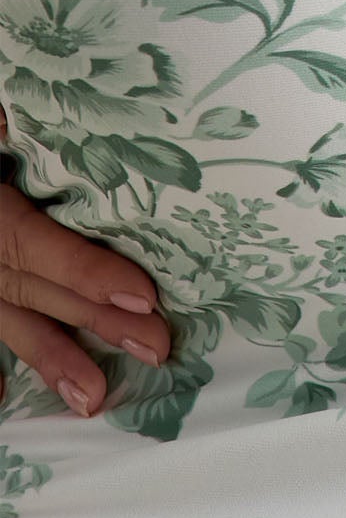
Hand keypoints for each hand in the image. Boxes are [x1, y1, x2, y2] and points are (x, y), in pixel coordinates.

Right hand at [0, 143, 171, 417]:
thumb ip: (5, 127)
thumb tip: (20, 119)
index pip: (38, 247)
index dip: (88, 274)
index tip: (144, 298)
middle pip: (38, 291)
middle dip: (99, 322)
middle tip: (159, 348)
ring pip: (8, 321)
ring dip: (51, 359)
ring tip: (91, 399)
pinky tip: (1, 398)